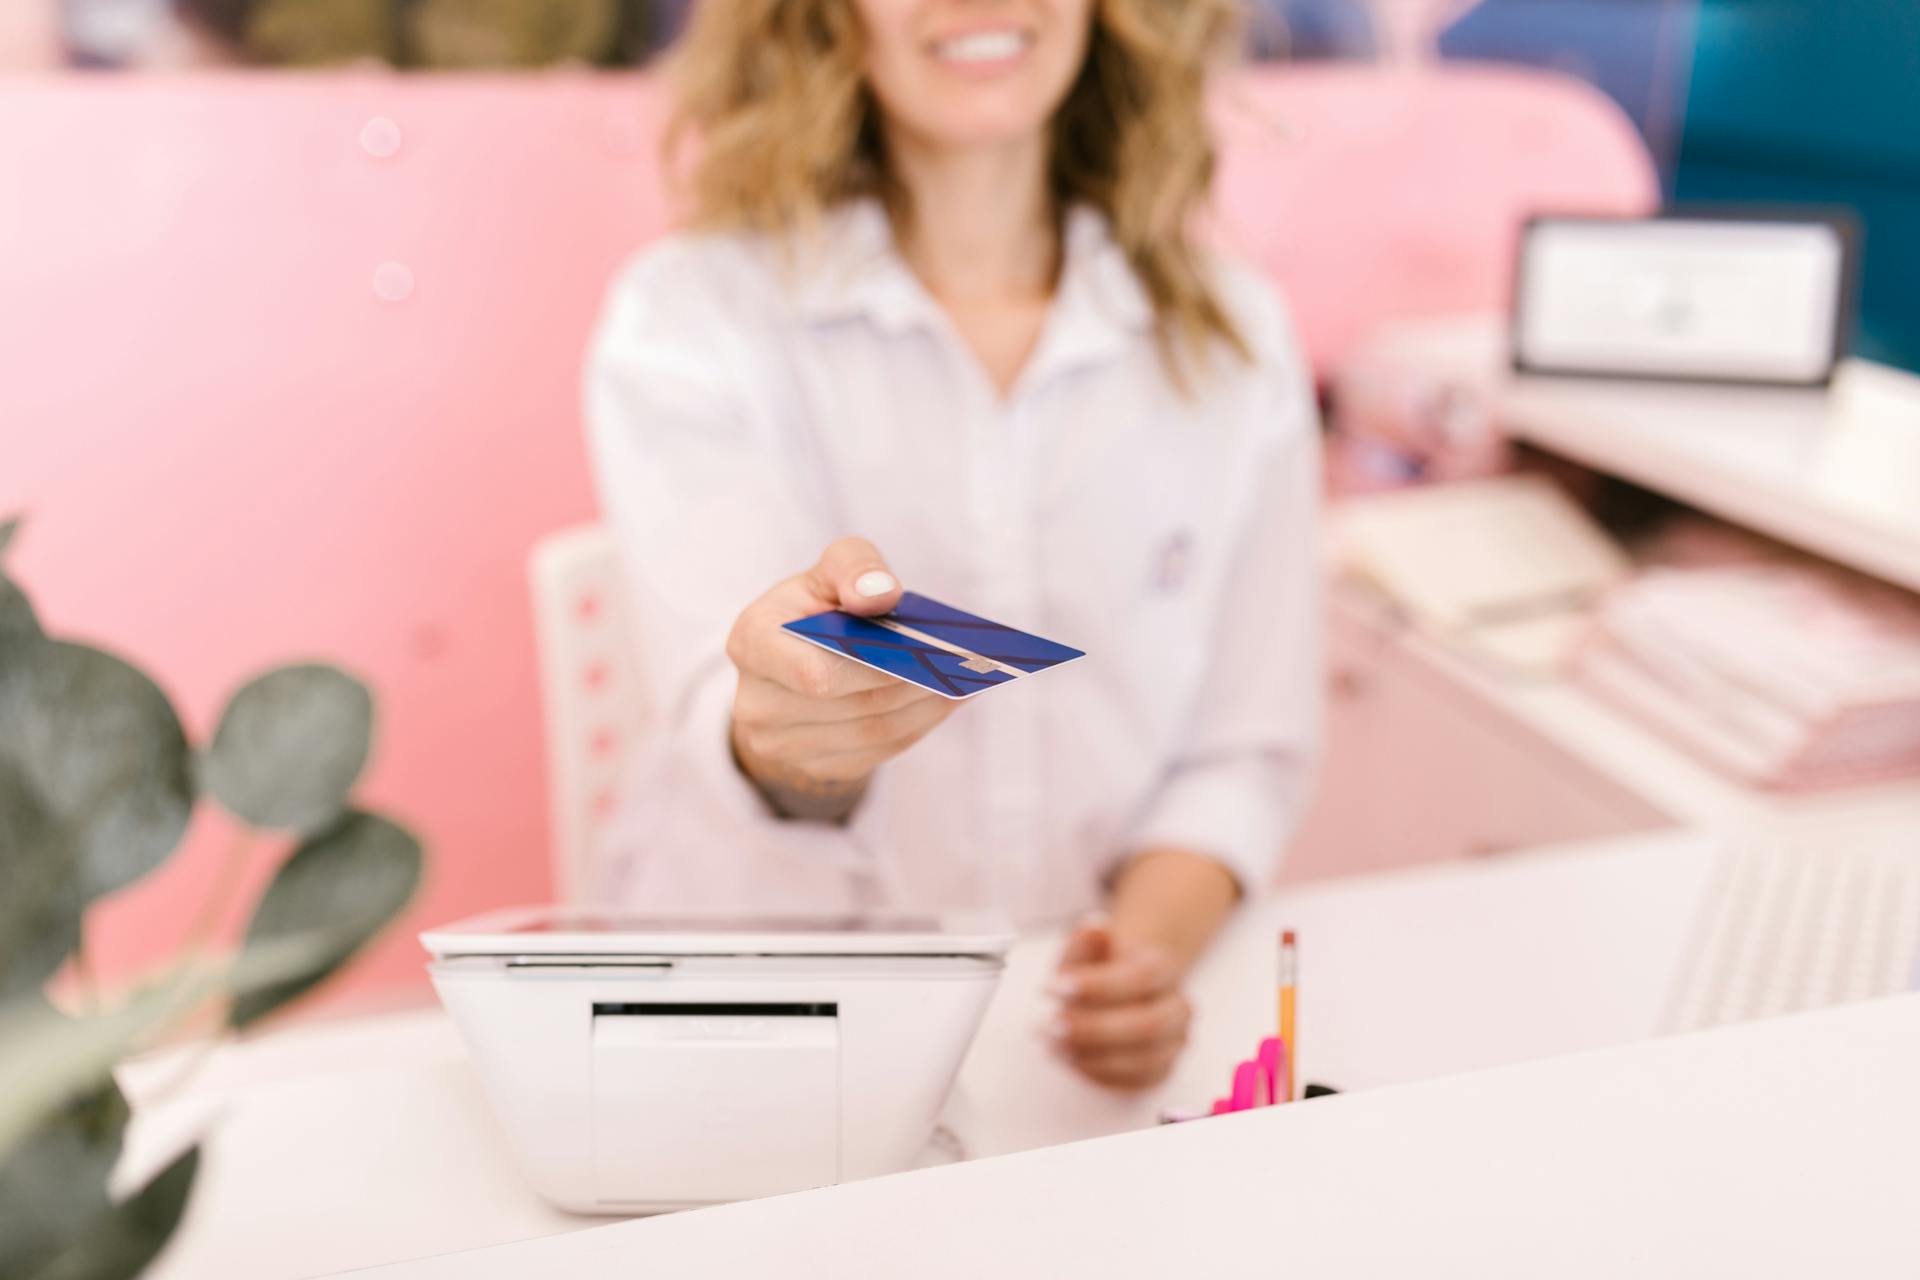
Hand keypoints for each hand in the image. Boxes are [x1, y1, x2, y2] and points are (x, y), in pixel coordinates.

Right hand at [727, 537, 957, 820]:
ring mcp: (781, 745)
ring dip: (924, 708)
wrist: (791, 661)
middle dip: (912, 683)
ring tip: (963, 681)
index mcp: (752, 643)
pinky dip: (918, 725)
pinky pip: (877, 753)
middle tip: (960, 665)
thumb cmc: (814, 607)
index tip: (919, 648)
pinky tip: (945, 701)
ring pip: (872, 732)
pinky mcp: (814, 766)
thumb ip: (855, 567)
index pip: (814, 673)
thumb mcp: (830, 569)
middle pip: (853, 703)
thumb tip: (881, 594)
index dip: (872, 666)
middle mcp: (757, 704)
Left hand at [1047, 917, 1192, 1089]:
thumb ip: (1086, 941)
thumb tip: (1093, 927)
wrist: (1125, 988)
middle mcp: (1178, 1008)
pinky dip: (1099, 1075)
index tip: (1054, 987)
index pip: (1140, 979)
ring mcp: (1174, 1043)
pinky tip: (1072, 1060)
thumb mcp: (1087, 949)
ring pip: (1142, 1060)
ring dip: (1092, 1057)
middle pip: (1147, 1026)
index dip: (1096, 986)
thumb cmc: (1103, 969)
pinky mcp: (1162, 1072)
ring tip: (1054, 1046)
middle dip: (1093, 1030)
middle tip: (1050, 1027)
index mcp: (1164, 968)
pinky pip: (1134, 1083)